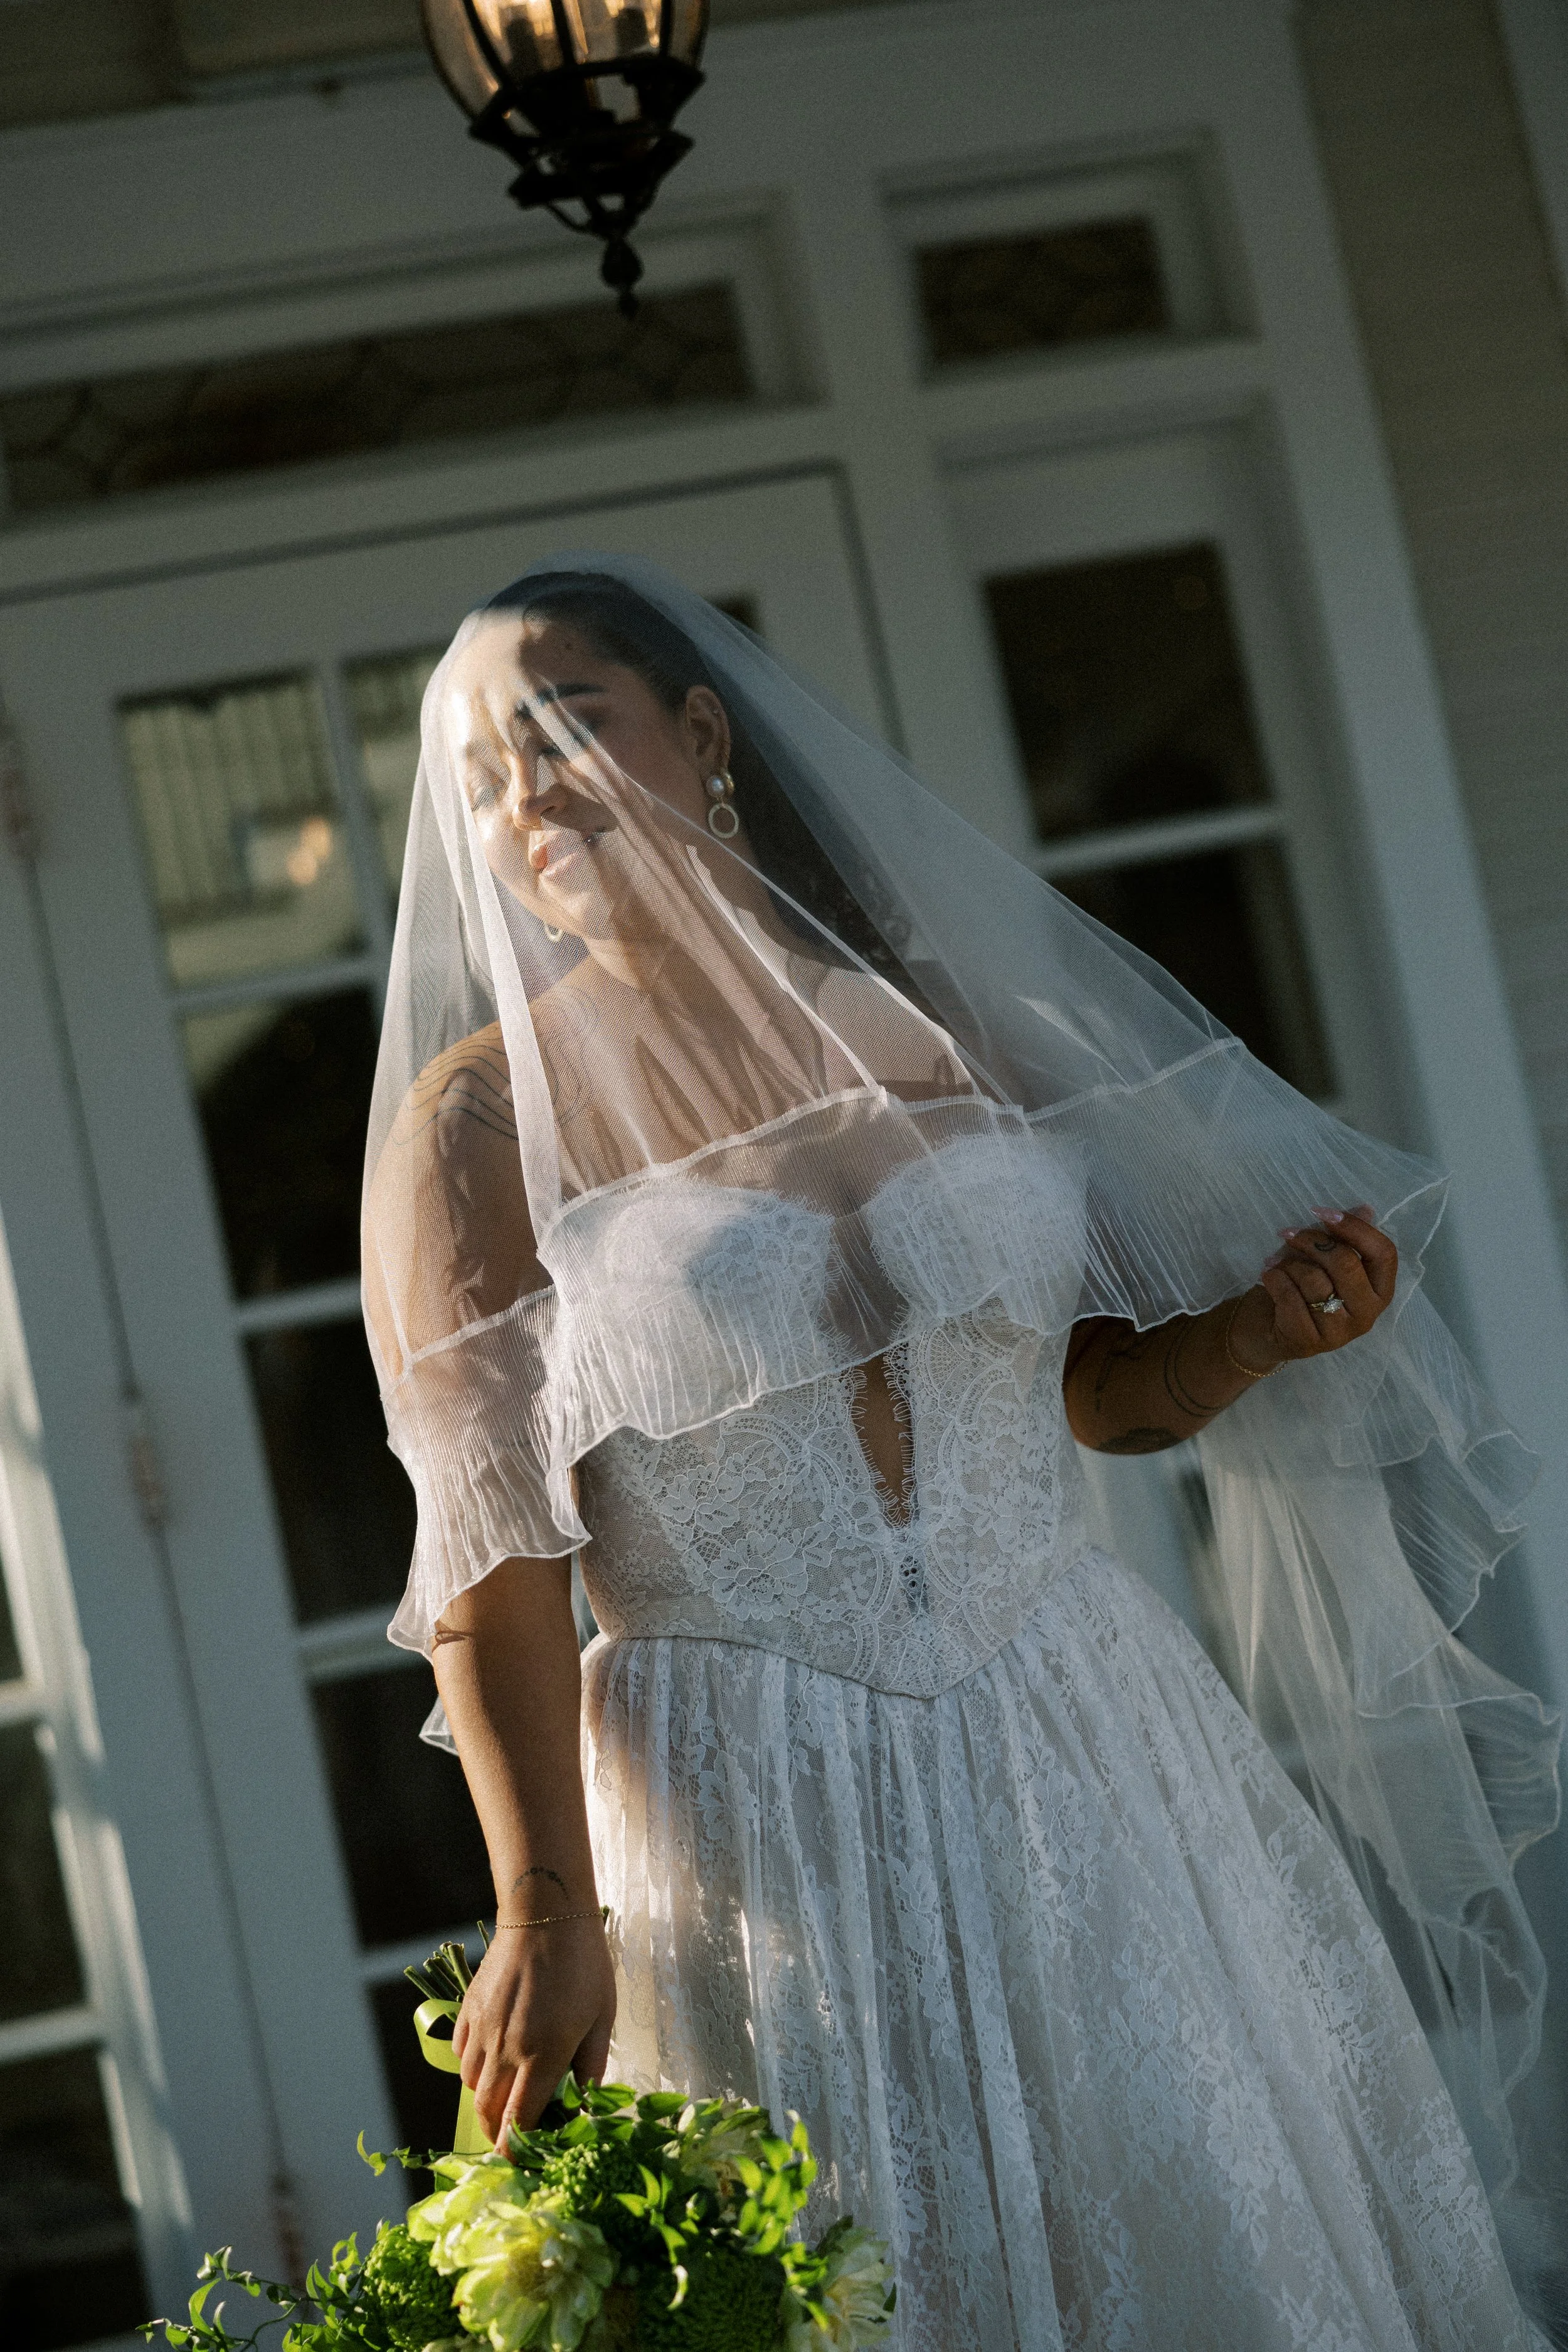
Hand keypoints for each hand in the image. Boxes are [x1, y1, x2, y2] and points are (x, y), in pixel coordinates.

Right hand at [452, 1915, 616, 2148]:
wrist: (545, 1914)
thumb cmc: (583, 1965)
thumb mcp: (601, 2018)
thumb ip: (590, 2068)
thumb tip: (584, 2108)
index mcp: (541, 2057)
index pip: (520, 2125)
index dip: (520, 2152)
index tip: (528, 2160)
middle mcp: (504, 2051)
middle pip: (488, 2115)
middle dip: (501, 2136)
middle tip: (520, 2136)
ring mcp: (481, 2031)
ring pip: (472, 2088)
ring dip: (488, 2100)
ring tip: (511, 2092)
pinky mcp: (467, 2011)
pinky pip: (461, 2056)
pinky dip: (475, 2067)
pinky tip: (495, 2055)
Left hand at [1228, 1204, 1397, 1370]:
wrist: (1272, 1329)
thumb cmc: (1305, 1289)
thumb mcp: (1325, 1261)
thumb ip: (1346, 1238)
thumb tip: (1366, 1209)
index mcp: (1381, 1290)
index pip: (1383, 1253)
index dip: (1355, 1228)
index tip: (1321, 1212)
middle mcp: (1368, 1314)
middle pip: (1345, 1263)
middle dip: (1312, 1241)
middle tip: (1288, 1234)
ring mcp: (1340, 1332)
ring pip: (1314, 1279)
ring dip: (1288, 1263)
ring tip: (1275, 1263)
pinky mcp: (1310, 1342)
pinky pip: (1290, 1297)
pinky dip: (1274, 1279)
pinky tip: (1268, 1276)